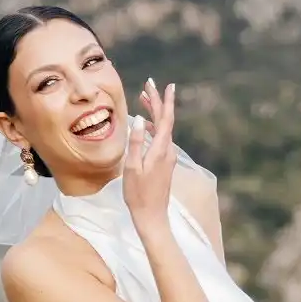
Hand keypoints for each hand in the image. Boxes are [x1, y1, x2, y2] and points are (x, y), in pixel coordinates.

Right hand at [123, 78, 177, 232]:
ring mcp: (168, 158)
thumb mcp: (133, 167)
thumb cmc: (138, 194)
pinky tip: (146, 125)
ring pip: (163, 129)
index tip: (165, 85)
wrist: (152, 216)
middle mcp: (168, 151)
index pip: (165, 119)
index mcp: (161, 150)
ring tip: (143, 99)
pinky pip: (161, 138)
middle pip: (165, 121)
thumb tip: (140, 119)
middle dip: (157, 102)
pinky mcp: (165, 164)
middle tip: (149, 85)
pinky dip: (154, 127)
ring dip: (154, 113)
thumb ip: (137, 142)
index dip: (164, 100)